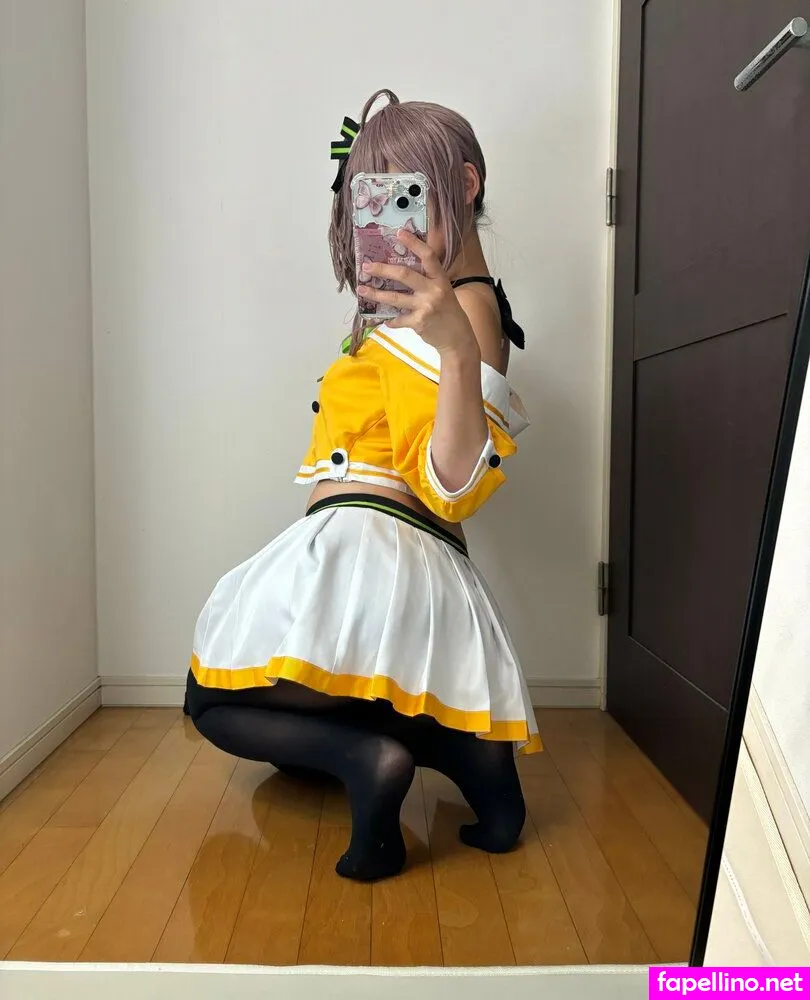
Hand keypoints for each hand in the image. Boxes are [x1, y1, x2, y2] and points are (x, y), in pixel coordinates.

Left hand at [359, 230, 478, 357]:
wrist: (458, 338)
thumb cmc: (449, 312)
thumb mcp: (444, 291)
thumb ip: (428, 281)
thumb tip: (402, 272)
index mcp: (440, 279)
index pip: (428, 257)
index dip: (414, 243)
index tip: (399, 233)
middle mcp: (434, 291)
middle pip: (405, 274)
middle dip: (383, 269)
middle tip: (366, 267)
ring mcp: (425, 307)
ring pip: (395, 298)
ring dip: (376, 294)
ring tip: (362, 289)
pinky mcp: (419, 323)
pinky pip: (398, 318)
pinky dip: (390, 320)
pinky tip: (385, 320)